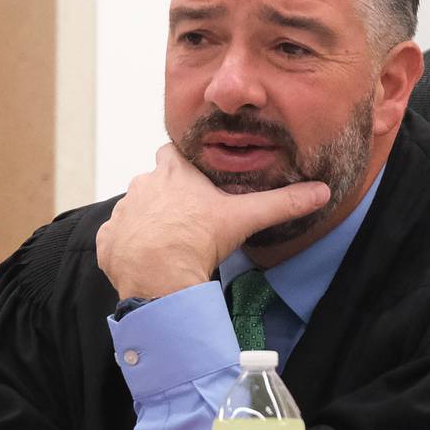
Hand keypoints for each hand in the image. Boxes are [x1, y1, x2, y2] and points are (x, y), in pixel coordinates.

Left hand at [95, 145, 329, 299]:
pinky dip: (129, 248)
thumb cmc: (198, 239)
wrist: (158, 276)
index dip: (183, 165)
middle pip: (153, 181)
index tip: (195, 180)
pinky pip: (117, 239)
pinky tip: (147, 261)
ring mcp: (122, 213)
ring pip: (135, 210)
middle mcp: (142, 185)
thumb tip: (322, 191)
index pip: (173, 153)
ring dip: (147, 222)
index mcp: (173, 172)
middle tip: (187, 218)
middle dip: (166, 195)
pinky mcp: (107, 241)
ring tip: (168, 243)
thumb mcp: (244, 217)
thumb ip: (282, 203)